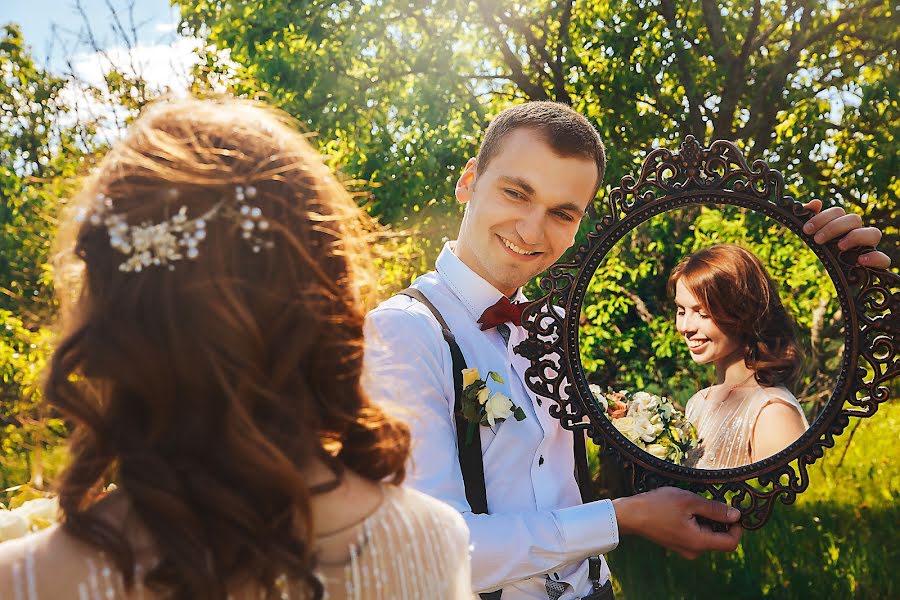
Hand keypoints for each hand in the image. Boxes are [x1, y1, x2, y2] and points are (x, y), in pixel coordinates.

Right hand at [611, 487, 742, 558]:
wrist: (630, 515)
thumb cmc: (658, 506)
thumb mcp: (689, 501)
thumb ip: (714, 509)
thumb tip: (736, 515)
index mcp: (699, 542)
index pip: (731, 543)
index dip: (737, 528)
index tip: (733, 510)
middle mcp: (694, 550)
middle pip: (719, 539)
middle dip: (719, 520)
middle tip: (708, 500)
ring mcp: (684, 548)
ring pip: (707, 535)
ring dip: (706, 519)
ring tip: (691, 502)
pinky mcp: (677, 543)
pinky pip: (695, 535)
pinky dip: (696, 522)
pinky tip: (683, 509)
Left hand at [801, 199, 889, 268]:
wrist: (831, 278)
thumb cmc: (821, 253)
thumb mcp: (811, 236)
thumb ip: (810, 218)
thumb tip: (815, 203)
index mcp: (842, 225)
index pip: (838, 212)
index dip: (822, 217)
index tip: (806, 230)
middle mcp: (857, 233)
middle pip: (854, 219)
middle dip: (834, 227)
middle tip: (817, 240)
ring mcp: (868, 248)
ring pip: (874, 233)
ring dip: (856, 237)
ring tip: (840, 247)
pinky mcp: (874, 266)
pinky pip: (884, 259)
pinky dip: (874, 258)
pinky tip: (859, 261)